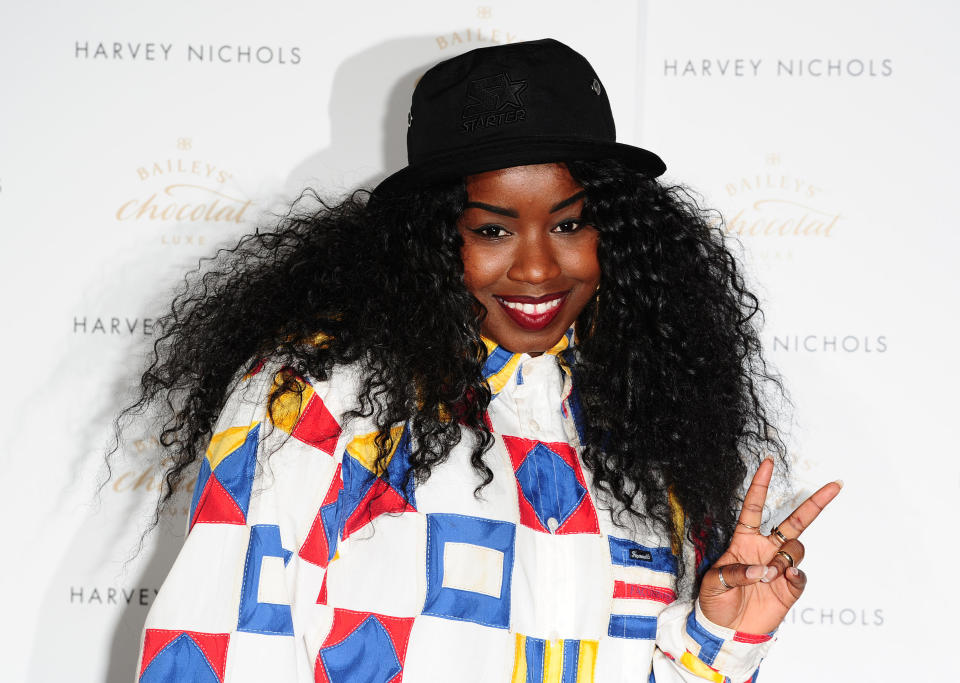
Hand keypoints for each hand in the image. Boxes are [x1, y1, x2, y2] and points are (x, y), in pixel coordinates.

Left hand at [697, 458, 841, 634]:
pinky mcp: (790, 588)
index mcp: (744, 540)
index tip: (768, 462)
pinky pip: (801, 575)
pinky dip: (795, 575)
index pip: (753, 507)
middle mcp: (766, 549)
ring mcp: (780, 567)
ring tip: (767, 576)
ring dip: (783, 559)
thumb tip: (761, 570)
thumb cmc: (716, 601)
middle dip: (815, 503)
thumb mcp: (714, 582)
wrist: (727, 630)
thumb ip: (736, 572)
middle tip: (835, 486)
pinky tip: (785, 578)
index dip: (760, 485)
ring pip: (796, 549)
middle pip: (795, 522)